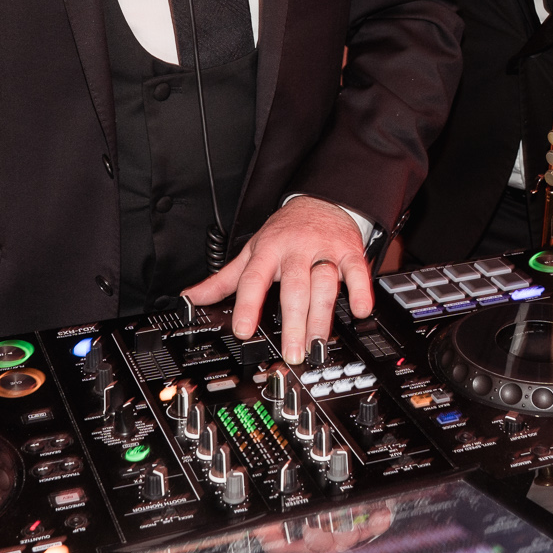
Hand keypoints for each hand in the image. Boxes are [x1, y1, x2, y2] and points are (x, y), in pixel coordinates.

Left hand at [182, 196, 371, 363]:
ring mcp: (324, 250)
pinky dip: (360, 291)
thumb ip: (223, 279)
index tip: (243, 330)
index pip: (253, 279)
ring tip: (318, 343)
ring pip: (324, 284)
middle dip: (293, 322)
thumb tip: (192, 298)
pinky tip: (359, 311)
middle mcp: (295, 250)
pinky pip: (357, 271)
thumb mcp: (251, 250)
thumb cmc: (284, 232)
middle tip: (292, 352)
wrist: (321, 201)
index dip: (247, 305)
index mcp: (267, 251)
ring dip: (322, 316)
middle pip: (294, 288)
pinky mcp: (349, 251)